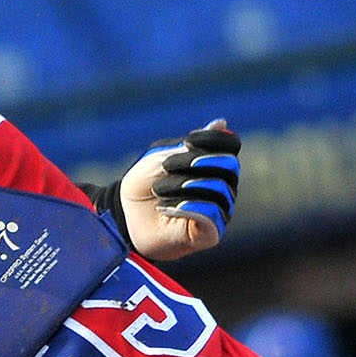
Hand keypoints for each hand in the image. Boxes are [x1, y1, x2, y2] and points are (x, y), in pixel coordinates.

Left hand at [118, 119, 239, 260]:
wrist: (124, 217)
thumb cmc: (143, 184)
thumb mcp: (160, 159)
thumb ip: (190, 146)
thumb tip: (221, 124)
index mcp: (213, 163)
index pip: (231, 146)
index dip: (214, 140)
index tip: (187, 141)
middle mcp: (223, 186)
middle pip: (228, 166)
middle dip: (195, 162)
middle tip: (166, 167)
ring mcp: (220, 210)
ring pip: (219, 190)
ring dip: (184, 187)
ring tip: (159, 191)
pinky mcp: (210, 233)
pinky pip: (211, 215)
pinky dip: (186, 208)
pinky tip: (164, 208)